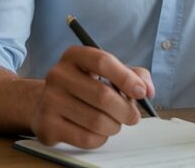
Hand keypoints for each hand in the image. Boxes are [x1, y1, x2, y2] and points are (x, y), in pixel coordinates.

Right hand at [31, 46, 153, 148]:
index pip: (103, 62)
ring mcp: (50, 100)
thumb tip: (147, 90)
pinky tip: (100, 132)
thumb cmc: (86, 86)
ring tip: (115, 123)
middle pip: (102, 95)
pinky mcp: (47, 124)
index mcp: (75, 56)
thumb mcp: (108, 72)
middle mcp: (58, 75)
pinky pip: (85, 137)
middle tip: (134, 116)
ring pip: (96, 120)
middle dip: (126, 110)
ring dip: (114, 126)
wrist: (47, 103)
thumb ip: (134, 76)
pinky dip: (101, 138)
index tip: (141, 93)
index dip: (126, 78)